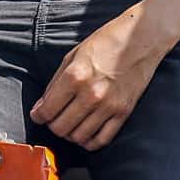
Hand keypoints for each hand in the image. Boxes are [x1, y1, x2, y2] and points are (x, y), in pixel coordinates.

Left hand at [30, 4, 171, 151]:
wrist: (141, 38)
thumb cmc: (106, 42)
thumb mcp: (73, 55)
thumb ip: (55, 83)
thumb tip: (41, 106)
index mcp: (75, 76)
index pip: (47, 111)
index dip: (38, 116)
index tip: (38, 115)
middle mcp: (91, 94)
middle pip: (61, 128)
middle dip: (52, 125)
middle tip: (54, 119)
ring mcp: (109, 106)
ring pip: (79, 137)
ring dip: (70, 134)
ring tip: (70, 124)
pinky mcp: (123, 112)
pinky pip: (102, 140)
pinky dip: (89, 142)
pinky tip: (85, 133)